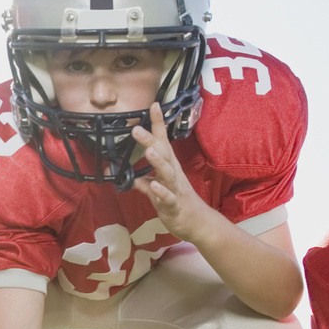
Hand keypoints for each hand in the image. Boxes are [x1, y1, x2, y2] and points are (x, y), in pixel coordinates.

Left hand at [131, 103, 219, 241]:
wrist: (198, 223)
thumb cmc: (177, 203)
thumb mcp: (158, 191)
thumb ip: (144, 183)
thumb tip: (131, 178)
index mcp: (169, 167)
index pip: (162, 142)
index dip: (158, 125)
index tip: (153, 105)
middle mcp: (173, 174)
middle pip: (163, 153)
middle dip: (151, 140)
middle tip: (136, 128)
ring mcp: (175, 189)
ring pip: (166, 173)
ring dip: (158, 162)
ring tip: (148, 151)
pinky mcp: (174, 205)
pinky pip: (167, 197)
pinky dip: (160, 191)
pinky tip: (153, 185)